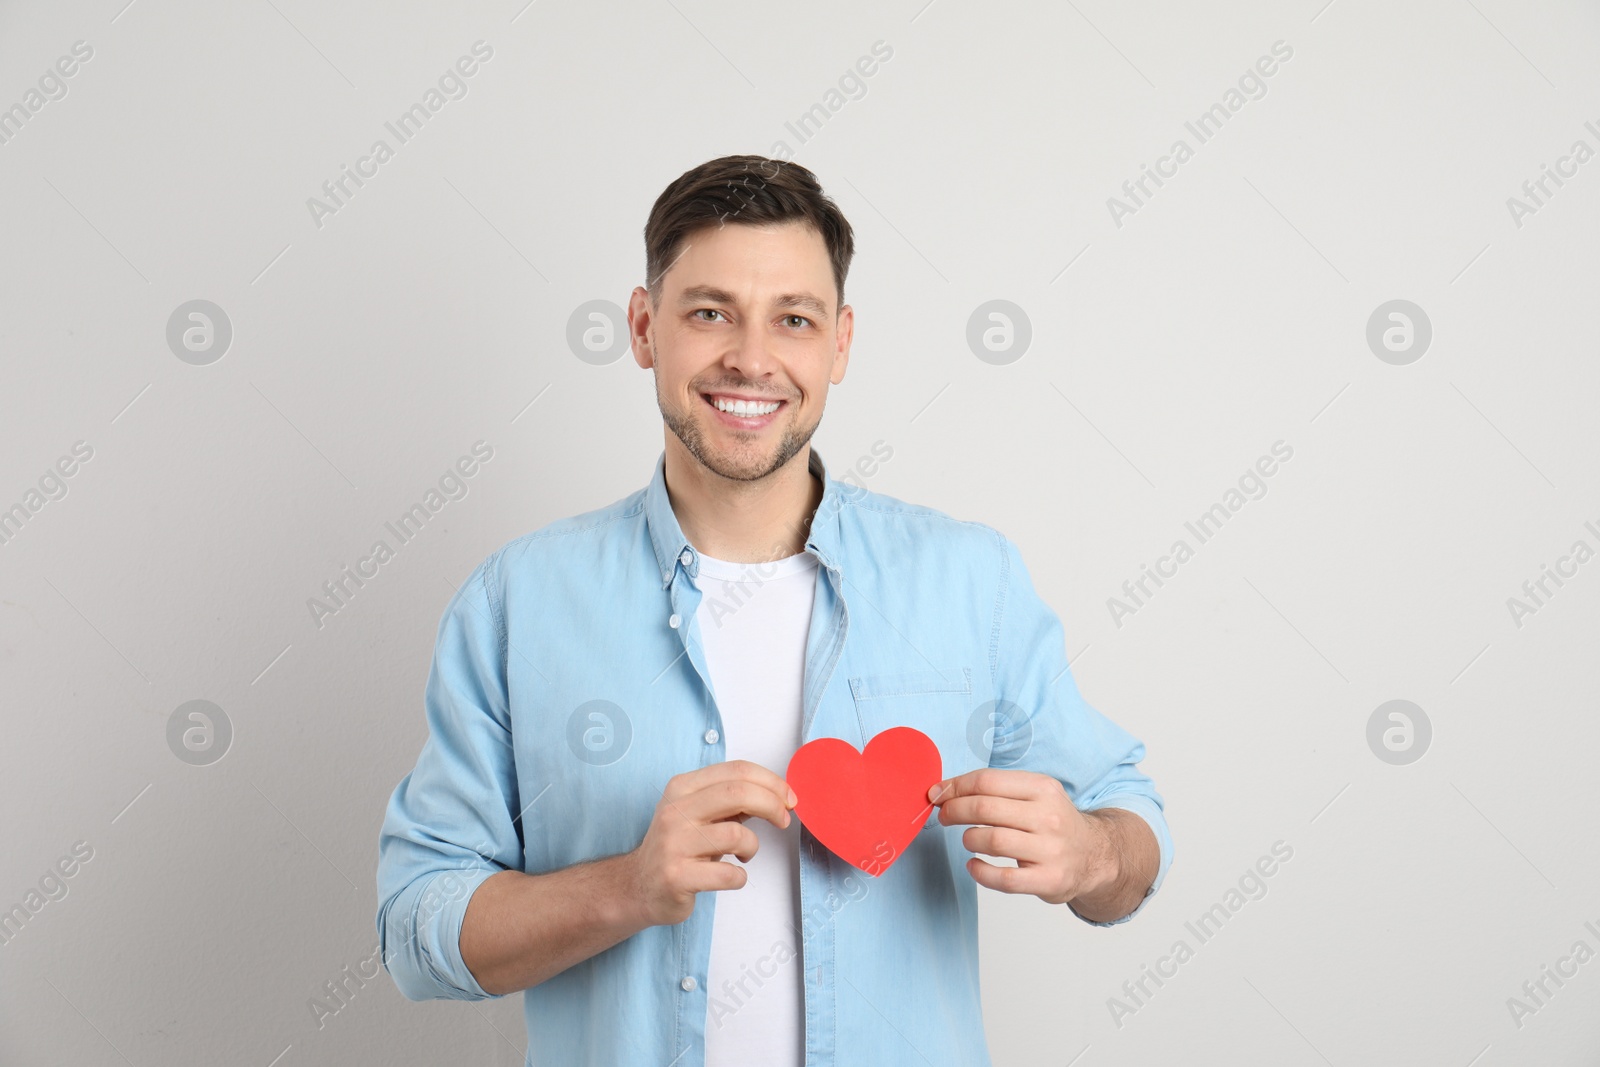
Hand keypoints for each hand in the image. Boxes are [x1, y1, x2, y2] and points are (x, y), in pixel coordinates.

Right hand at [625, 759, 797, 926]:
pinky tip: (732, 875)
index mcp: (683, 787)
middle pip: (738, 793)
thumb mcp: (701, 814)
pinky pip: (727, 874)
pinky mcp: (676, 876)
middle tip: (784, 820)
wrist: (639, 885)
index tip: (788, 798)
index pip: (736, 771)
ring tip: (745, 854)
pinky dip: (740, 877)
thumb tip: (778, 794)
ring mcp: (673, 844)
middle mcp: (675, 811)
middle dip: (772, 805)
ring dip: (752, 846)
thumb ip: (733, 801)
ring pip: (735, 835)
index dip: (771, 781)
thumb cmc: (679, 847)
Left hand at [927, 768, 1112, 906]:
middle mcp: (1049, 817)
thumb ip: (996, 790)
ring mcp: (1051, 850)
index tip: (938, 794)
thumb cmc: (1052, 823)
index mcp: (1043, 788)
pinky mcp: (1049, 880)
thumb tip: (944, 790)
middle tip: (944, 816)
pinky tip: (974, 866)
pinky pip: (1003, 879)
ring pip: (991, 840)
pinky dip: (980, 872)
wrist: (1095, 856)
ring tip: (969, 839)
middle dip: (954, 810)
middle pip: (985, 808)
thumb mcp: (1035, 795)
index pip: (987, 781)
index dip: (955, 787)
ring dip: (968, 838)